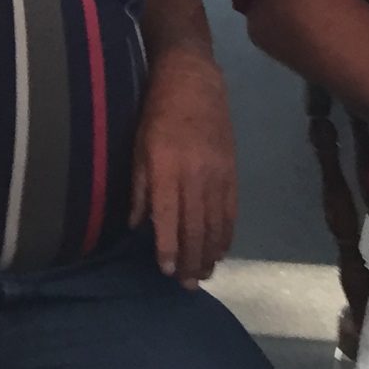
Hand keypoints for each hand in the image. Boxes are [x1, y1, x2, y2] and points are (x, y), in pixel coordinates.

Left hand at [129, 47, 237, 286]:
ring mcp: (218, 176)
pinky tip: (222, 250)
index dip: (169, 248)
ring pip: (216, 224)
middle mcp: (195, 178)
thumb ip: (138, 188)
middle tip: (188, 285)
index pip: (169, 219)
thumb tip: (136, 225)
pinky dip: (227, 234)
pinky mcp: (232, 172)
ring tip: (204, 275)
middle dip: (192, 260)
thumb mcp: (137, 148)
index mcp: (167, 171)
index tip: (166, 271)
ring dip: (211, 253)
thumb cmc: (156, 114)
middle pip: (196, 228)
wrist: (194, 83)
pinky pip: (231, 210)